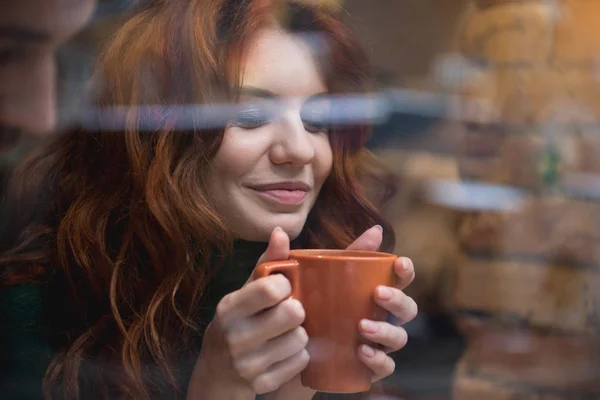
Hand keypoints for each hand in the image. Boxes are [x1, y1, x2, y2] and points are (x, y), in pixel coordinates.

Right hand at [189, 227, 308, 397]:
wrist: (218, 371)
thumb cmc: (238, 321)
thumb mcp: (244, 291)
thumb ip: (267, 263)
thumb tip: (281, 232)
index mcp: (230, 308)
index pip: (273, 288)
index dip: (286, 285)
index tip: (282, 289)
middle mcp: (236, 336)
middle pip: (294, 313)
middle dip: (296, 311)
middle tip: (288, 312)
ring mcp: (248, 364)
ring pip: (301, 339)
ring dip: (299, 335)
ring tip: (285, 333)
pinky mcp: (263, 383)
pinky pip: (301, 361)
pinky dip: (298, 356)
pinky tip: (284, 352)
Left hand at [265, 225, 415, 398]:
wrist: (273, 354)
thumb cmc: (288, 311)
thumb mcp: (282, 286)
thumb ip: (281, 259)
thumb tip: (280, 232)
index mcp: (365, 290)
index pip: (396, 278)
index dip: (404, 270)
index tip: (399, 263)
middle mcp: (376, 315)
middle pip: (405, 308)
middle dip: (398, 300)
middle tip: (378, 295)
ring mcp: (373, 343)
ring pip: (398, 338)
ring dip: (386, 331)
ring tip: (362, 327)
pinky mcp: (363, 368)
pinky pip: (385, 367)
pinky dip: (379, 360)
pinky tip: (362, 352)